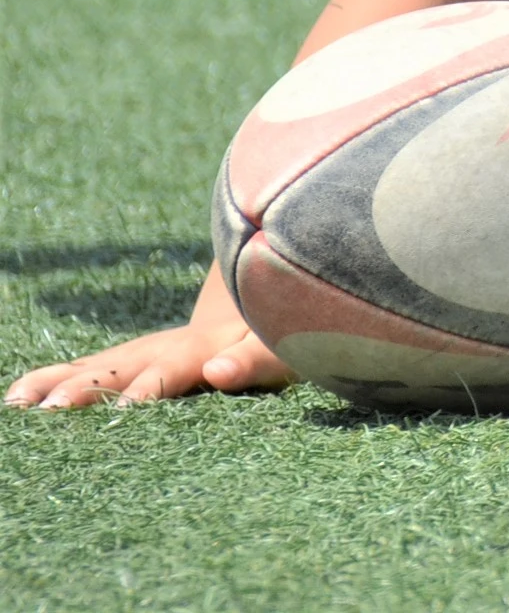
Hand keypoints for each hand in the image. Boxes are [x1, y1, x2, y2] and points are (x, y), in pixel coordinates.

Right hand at [6, 265, 290, 408]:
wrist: (261, 301)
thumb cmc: (278, 339)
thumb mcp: (279, 350)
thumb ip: (252, 361)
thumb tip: (218, 371)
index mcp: (206, 348)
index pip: (174, 369)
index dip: (151, 387)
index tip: (129, 407)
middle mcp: (167, 347)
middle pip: (126, 367)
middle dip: (91, 388)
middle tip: (54, 411)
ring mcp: (145, 351)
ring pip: (98, 366)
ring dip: (61, 385)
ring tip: (23, 406)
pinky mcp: (130, 359)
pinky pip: (86, 368)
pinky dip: (51, 379)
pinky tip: (18, 398)